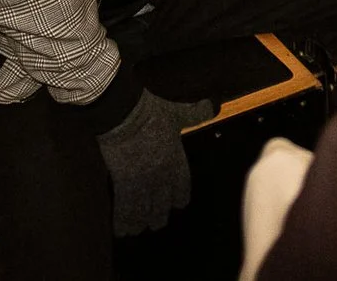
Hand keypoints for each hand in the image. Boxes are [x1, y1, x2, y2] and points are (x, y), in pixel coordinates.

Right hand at [95, 87, 214, 237]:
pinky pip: (125, 211)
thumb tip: (213, 106)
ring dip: (142, 222)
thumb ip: (196, 114)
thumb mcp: (177, 113)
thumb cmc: (151, 112)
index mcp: (176, 162)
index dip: (178, 198)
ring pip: (145, 213)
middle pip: (163, 207)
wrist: (125, 113)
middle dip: (159, 215)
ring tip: (138, 228)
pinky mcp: (124, 184)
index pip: (182, 190)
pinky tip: (123, 230)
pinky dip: (124, 223)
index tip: (176, 202)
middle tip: (155, 220)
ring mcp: (143, 183)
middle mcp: (162, 177)